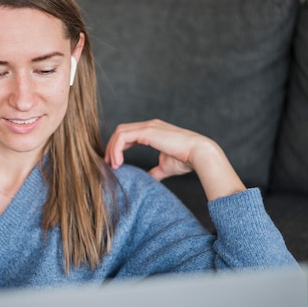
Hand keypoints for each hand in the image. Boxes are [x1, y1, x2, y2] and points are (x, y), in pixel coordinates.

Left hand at [104, 119, 245, 200]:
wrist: (199, 154)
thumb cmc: (186, 160)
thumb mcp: (165, 166)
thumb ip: (155, 171)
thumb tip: (148, 180)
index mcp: (153, 131)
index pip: (128, 135)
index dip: (118, 148)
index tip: (115, 164)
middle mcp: (149, 126)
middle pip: (121, 131)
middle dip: (111, 147)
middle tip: (109, 165)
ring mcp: (148, 127)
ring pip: (120, 132)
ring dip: (112, 149)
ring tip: (113, 165)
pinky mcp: (147, 131)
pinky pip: (123, 137)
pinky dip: (116, 149)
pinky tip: (118, 162)